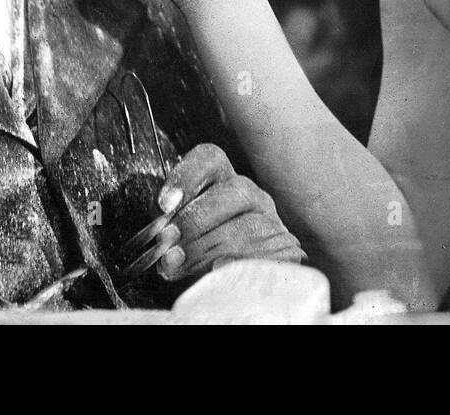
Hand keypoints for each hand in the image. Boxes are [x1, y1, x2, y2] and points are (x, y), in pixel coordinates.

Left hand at [152, 144, 304, 281]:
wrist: (235, 291)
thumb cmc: (199, 256)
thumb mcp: (178, 236)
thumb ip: (169, 229)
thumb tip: (162, 239)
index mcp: (223, 181)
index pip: (210, 159)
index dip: (186, 177)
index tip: (163, 205)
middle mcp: (252, 196)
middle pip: (235, 190)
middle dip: (196, 220)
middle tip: (167, 244)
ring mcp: (271, 223)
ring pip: (250, 226)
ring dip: (208, 248)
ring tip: (178, 265)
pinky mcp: (286, 252)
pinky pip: (267, 257)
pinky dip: (238, 267)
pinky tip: (216, 273)